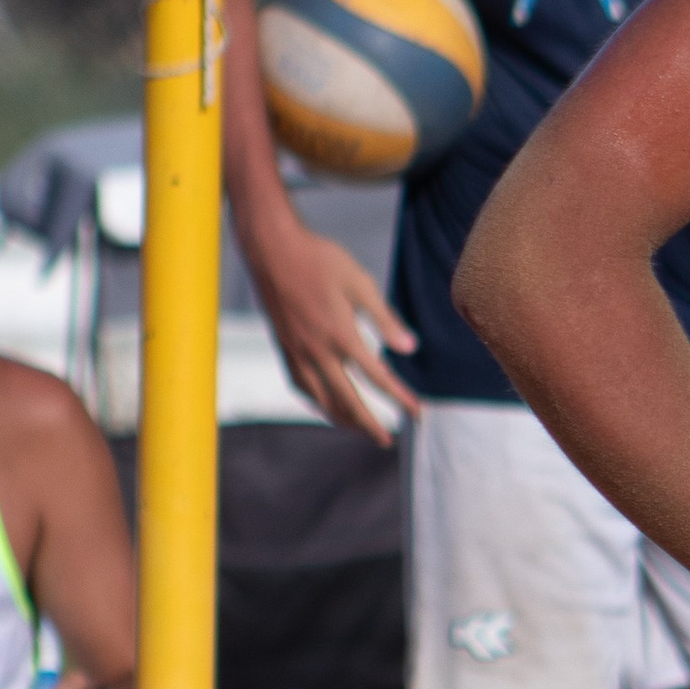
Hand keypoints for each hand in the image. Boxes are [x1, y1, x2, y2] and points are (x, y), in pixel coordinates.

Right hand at [247, 218, 419, 438]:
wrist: (272, 248)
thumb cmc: (320, 259)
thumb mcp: (360, 283)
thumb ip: (386, 319)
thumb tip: (410, 348)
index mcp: (342, 334)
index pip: (379, 378)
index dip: (401, 399)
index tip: (417, 414)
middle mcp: (318, 350)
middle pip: (348, 401)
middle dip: (370, 425)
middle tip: (387, 440)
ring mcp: (297, 351)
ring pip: (321, 399)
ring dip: (343, 419)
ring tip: (360, 429)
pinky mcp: (283, 347)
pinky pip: (301, 386)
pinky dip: (317, 402)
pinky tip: (326, 404)